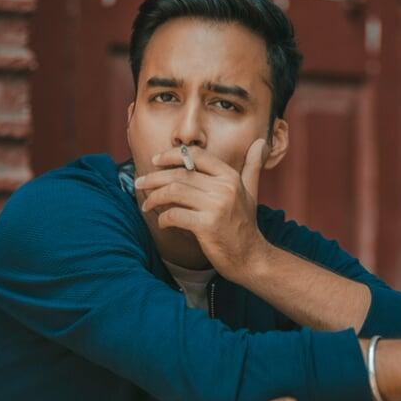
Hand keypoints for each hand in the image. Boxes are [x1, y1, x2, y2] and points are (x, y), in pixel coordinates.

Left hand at [133, 140, 267, 277]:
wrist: (251, 258)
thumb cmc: (245, 226)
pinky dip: (163, 218)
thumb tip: (260, 142)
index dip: (171, 155)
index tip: (155, 161)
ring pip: (174, 191)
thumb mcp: (251, 192)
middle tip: (140, 183)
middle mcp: (224, 187)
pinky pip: (175, 215)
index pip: (195, 155)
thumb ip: (253, 167)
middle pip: (180, 173)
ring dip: (154, 197)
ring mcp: (216, 206)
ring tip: (146, 204)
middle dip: (154, 177)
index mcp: (230, 177)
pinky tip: (161, 222)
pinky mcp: (206, 226)